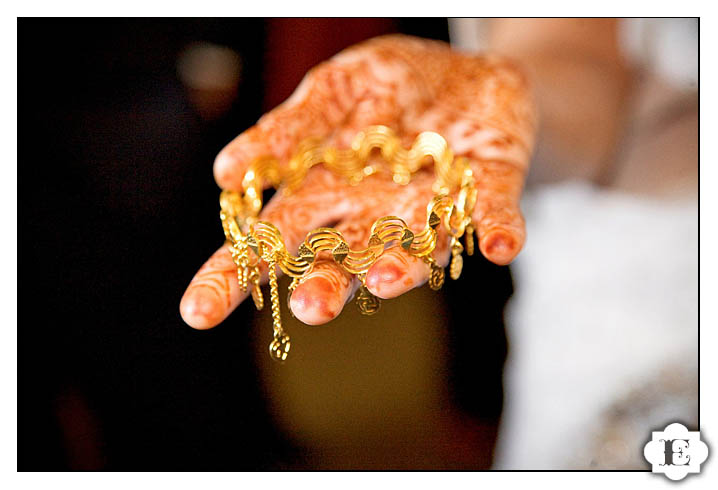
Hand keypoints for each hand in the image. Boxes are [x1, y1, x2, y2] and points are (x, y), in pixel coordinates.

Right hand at [180, 34, 535, 328]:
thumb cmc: (387, 88)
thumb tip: (228, 172)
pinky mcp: (489, 191)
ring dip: (403, 268)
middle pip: (340, 265)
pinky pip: (495, 217)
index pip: (269, 242)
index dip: (234, 276)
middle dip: (324, 289)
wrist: (464, 72)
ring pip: (414, 252)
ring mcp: (432, 210)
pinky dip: (499, 231)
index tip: (196, 313)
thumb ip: (290, 129)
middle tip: (310, 307)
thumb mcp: (332, 90)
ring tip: (386, 277)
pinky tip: (501, 245)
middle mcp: (373, 216)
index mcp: (326, 192)